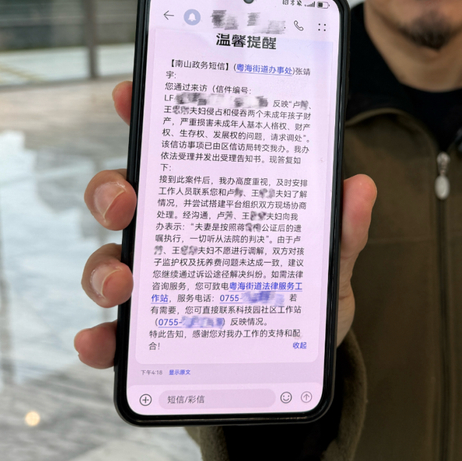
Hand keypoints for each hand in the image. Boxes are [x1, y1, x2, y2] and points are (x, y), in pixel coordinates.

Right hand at [74, 81, 376, 367]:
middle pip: (121, 198)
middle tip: (127, 200)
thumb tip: (361, 186)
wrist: (299, 365)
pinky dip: (100, 338)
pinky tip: (102, 342)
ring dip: (103, 269)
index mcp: (211, 200)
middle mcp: (174, 235)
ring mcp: (157, 284)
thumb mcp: (329, 260)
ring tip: (123, 284)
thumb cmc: (305, 297)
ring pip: (107, 262)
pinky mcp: (149, 337)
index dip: (143, 116)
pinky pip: (112, 335)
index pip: (170, 150)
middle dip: (111, 191)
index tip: (131, 94)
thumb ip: (343, 228)